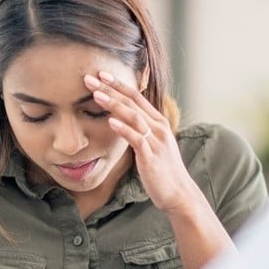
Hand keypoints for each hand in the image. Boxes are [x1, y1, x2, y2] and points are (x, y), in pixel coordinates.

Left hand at [84, 72, 200, 214]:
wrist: (178, 193)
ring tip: (96, 95)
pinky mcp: (151, 156)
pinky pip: (136, 139)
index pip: (137, 97)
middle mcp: (159, 128)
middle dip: (110, 89)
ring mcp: (156, 141)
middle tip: (90, 78)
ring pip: (133, 116)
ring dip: (114, 104)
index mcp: (159, 123)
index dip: (118, 84)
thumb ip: (140, 132)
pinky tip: (110, 122)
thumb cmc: (163, 171)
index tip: (101, 75)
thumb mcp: (152, 146)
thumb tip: (122, 123)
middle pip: (132, 102)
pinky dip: (123, 129)